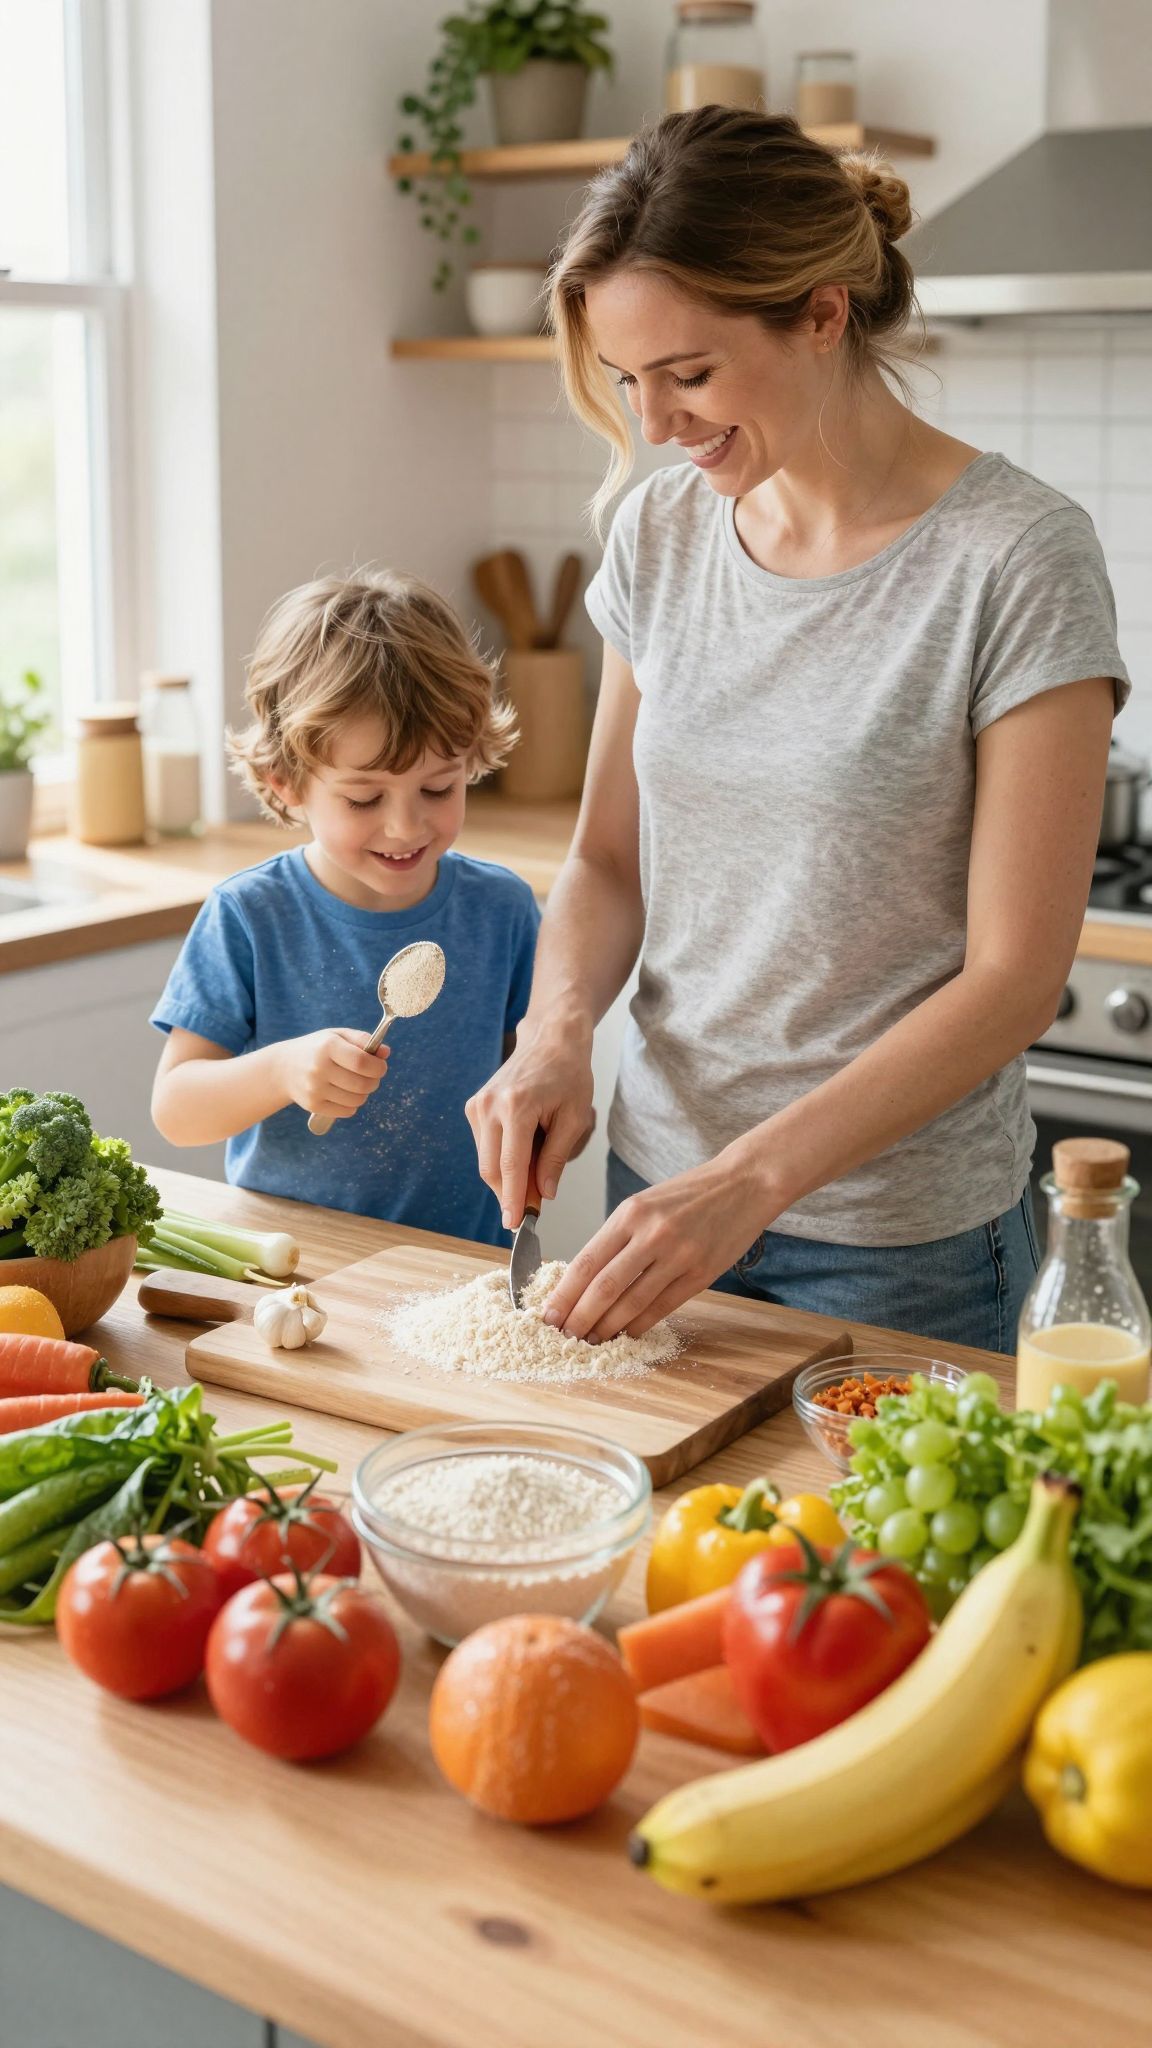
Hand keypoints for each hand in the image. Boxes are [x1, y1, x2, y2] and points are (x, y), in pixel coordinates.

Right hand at [277, 1029, 388, 1119]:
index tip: (380, 1066)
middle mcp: (319, 1068)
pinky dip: (352, 1104)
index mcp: (327, 1046)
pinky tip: (344, 1094)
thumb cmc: (317, 1049)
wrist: (283, 1068)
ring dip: (363, 1093)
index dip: (378, 1067)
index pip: (362, 1062)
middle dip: (374, 1081)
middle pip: (362, 1084)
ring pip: (357, 1100)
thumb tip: (386, 1052)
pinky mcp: (313, 1105)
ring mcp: (315, 1089)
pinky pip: (347, 1111)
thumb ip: (363, 1041)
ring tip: (356, 1084)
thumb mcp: (337, 1036)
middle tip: (370, 1076)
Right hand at [466, 1019, 594, 1227]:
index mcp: (516, 1107)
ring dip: (508, 1178)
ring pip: (486, 1161)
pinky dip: (502, 1160)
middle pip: (492, 1169)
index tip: (514, 1226)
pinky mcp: (474, 1107)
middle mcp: (489, 1106)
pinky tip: (526, 1154)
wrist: (550, 1040)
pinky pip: (485, 1147)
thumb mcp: (574, 1118)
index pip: (510, 1167)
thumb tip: (543, 1194)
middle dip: (511, 1194)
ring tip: (538, 1174)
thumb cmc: (568, 1075)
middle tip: (534, 1209)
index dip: (513, 1200)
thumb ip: (556, 1158)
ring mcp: (478, 1105)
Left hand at [541, 1148, 773, 1341]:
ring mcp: (678, 1256)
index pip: (586, 1262)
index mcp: (631, 1213)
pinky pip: (662, 1308)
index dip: (564, 1294)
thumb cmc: (689, 1194)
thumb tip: (586, 1280)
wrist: (744, 1184)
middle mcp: (652, 1234)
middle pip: (604, 1287)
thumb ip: (618, 1237)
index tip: (548, 1314)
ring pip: (631, 1303)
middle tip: (564, 1334)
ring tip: (591, 1339)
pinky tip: (625, 1333)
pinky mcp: (701, 1274)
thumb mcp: (644, 1204)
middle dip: (579, 1317)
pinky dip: (639, 1325)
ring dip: (607, 1327)